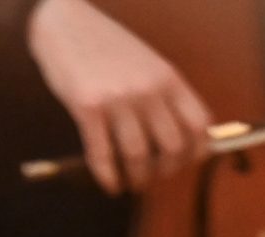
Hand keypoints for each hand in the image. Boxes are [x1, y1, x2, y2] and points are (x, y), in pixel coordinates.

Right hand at [25, 0, 213, 195]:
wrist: (66, 24)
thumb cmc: (106, 48)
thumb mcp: (146, 64)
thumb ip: (163, 94)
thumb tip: (179, 138)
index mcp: (168, 78)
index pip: (199, 125)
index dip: (196, 153)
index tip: (183, 163)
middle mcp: (148, 89)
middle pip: (172, 148)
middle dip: (164, 172)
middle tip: (153, 178)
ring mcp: (119, 98)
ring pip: (139, 157)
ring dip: (137, 180)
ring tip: (131, 185)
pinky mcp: (88, 107)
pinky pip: (103, 155)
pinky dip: (108, 177)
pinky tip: (109, 184)